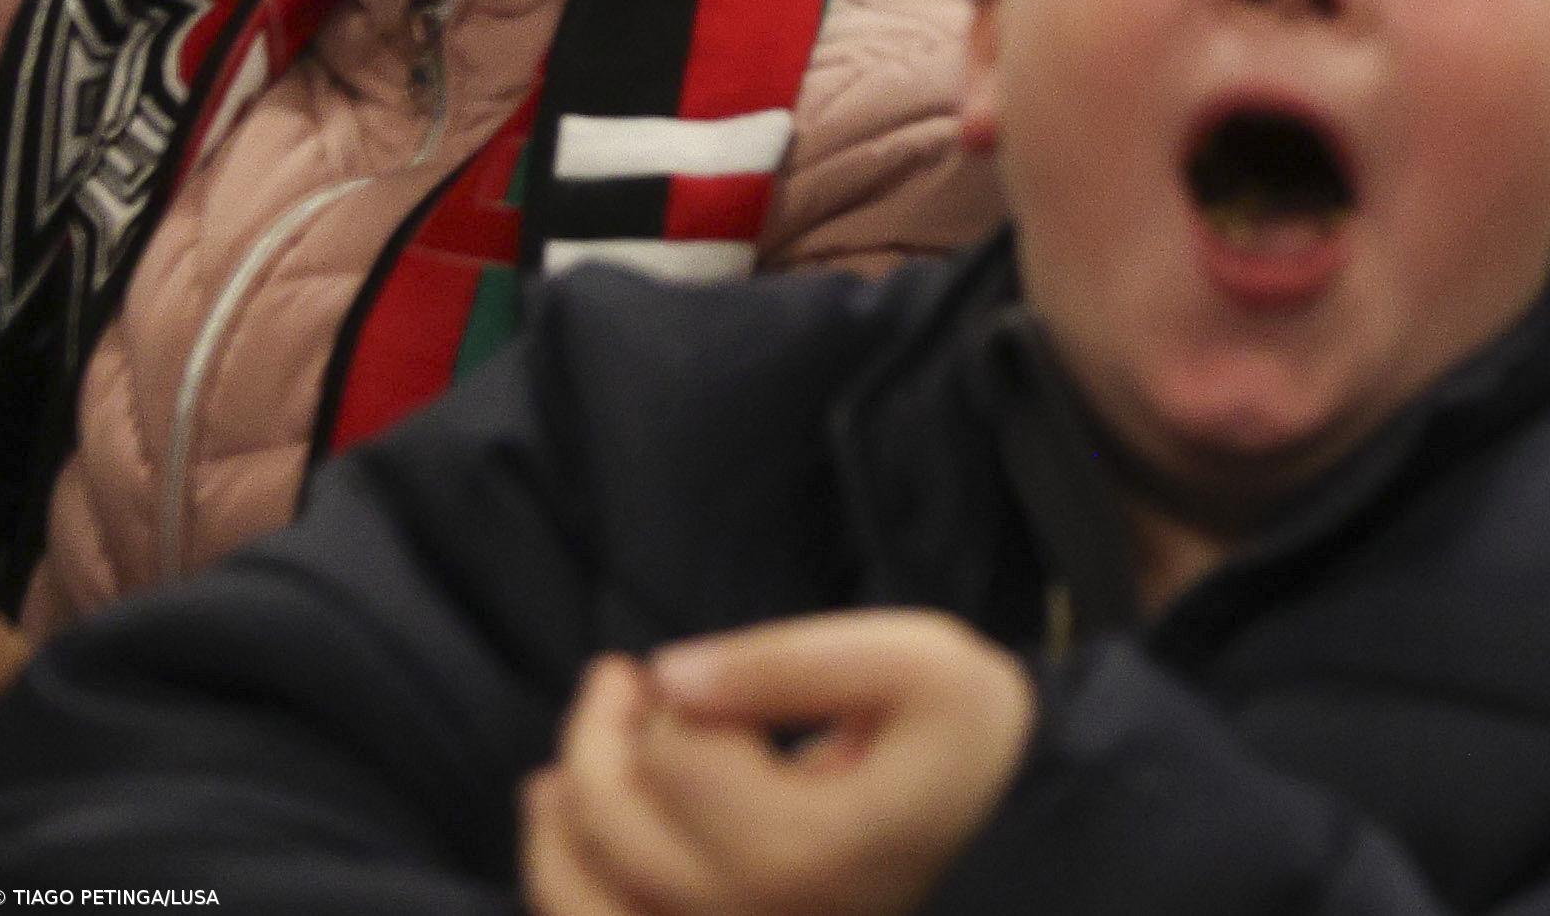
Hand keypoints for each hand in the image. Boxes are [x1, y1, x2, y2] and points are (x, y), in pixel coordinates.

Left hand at [518, 616, 1033, 915]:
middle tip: (615, 676)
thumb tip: (669, 675)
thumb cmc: (953, 744)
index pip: (682, 754)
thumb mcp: (920, 664)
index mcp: (807, 849)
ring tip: (563, 759)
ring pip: (577, 897)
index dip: (679, 692)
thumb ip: (798, 656)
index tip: (714, 670)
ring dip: (556, 814)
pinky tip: (557, 820)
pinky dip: (560, 876)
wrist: (993, 837)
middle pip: (617, 817)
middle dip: (598, 732)